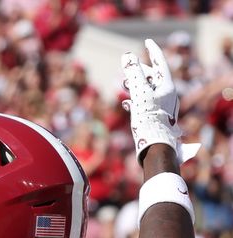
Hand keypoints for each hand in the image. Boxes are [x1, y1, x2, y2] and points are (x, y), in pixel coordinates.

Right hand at [121, 39, 198, 163]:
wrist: (154, 144)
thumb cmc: (148, 118)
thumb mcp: (139, 92)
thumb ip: (133, 73)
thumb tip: (127, 55)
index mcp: (167, 86)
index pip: (160, 63)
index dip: (153, 50)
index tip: (147, 41)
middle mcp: (167, 94)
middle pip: (154, 77)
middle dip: (140, 71)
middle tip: (128, 67)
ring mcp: (162, 106)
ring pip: (148, 90)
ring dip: (135, 85)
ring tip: (123, 85)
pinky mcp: (155, 117)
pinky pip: (145, 103)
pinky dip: (135, 99)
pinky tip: (126, 103)